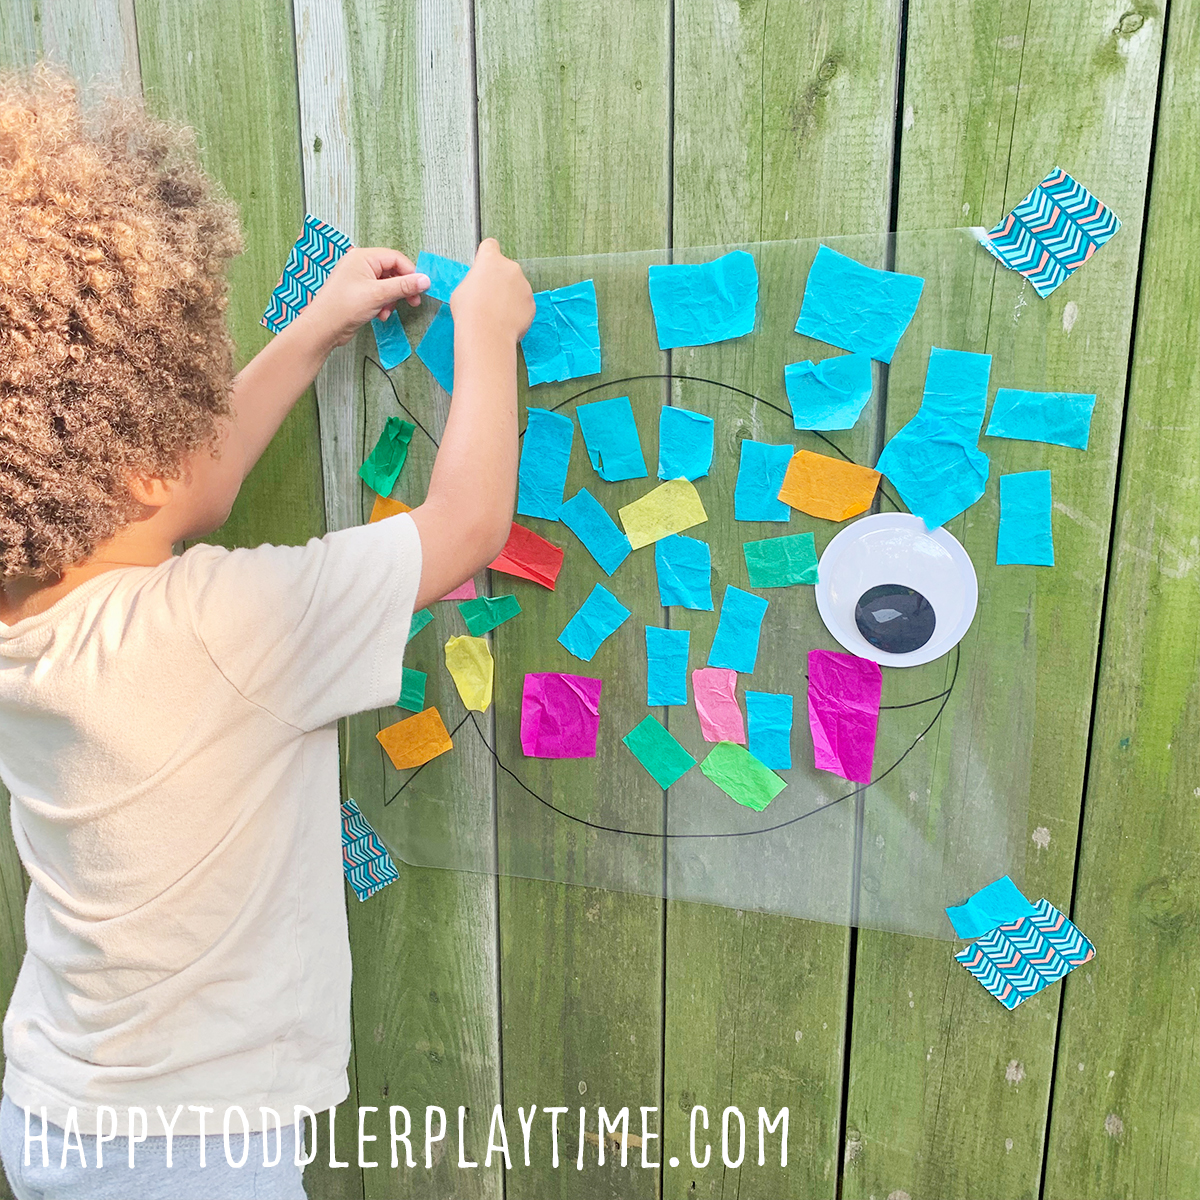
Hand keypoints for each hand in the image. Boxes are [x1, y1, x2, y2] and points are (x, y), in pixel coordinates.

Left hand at [298, 247, 429, 347]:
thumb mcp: (379, 295)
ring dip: (392, 299)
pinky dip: (383, 304)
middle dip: (402, 288)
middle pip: (392, 271)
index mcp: (363, 257)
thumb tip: (425, 280)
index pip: (395, 258)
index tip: (420, 288)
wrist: (323, 328)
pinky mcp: (358, 293)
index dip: (410, 273)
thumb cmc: (344, 307)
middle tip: (413, 301)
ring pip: (386, 285)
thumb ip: (404, 286)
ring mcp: (358, 279)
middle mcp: (360, 265)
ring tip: (388, 311)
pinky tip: (380, 315)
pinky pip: (378, 294)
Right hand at [449, 238, 534, 340]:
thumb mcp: (462, 289)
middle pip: (505, 269)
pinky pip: (523, 304)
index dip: (486, 255)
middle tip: (487, 298)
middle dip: (499, 280)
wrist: (487, 334)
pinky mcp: (531, 303)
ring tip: (495, 313)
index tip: (484, 265)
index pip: (490, 246)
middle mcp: (511, 268)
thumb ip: (475, 281)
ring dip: (508, 296)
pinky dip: (516, 311)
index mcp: (490, 260)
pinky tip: (505, 321)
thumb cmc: (470, 312)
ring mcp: (524, 286)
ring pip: (516, 287)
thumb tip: (480, 286)